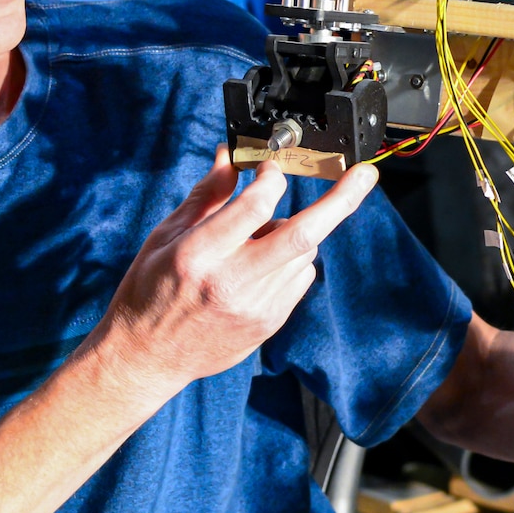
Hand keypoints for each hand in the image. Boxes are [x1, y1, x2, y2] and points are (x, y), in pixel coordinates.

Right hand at [87, 147, 376, 400]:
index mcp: (199, 255)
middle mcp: (232, 283)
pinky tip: (258, 267)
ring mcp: (256, 307)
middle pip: (302, 235)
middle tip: (365, 175)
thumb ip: (207, 195)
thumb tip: (231, 156)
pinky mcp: (269, 323)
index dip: (271, 177)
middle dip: (340, 200)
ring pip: (304, 253)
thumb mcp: (166, 235)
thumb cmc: (150, 289)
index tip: (271, 168)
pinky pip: (300, 278)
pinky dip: (291, 260)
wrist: (148, 357)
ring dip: (293, 233)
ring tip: (252, 243)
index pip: (255, 205)